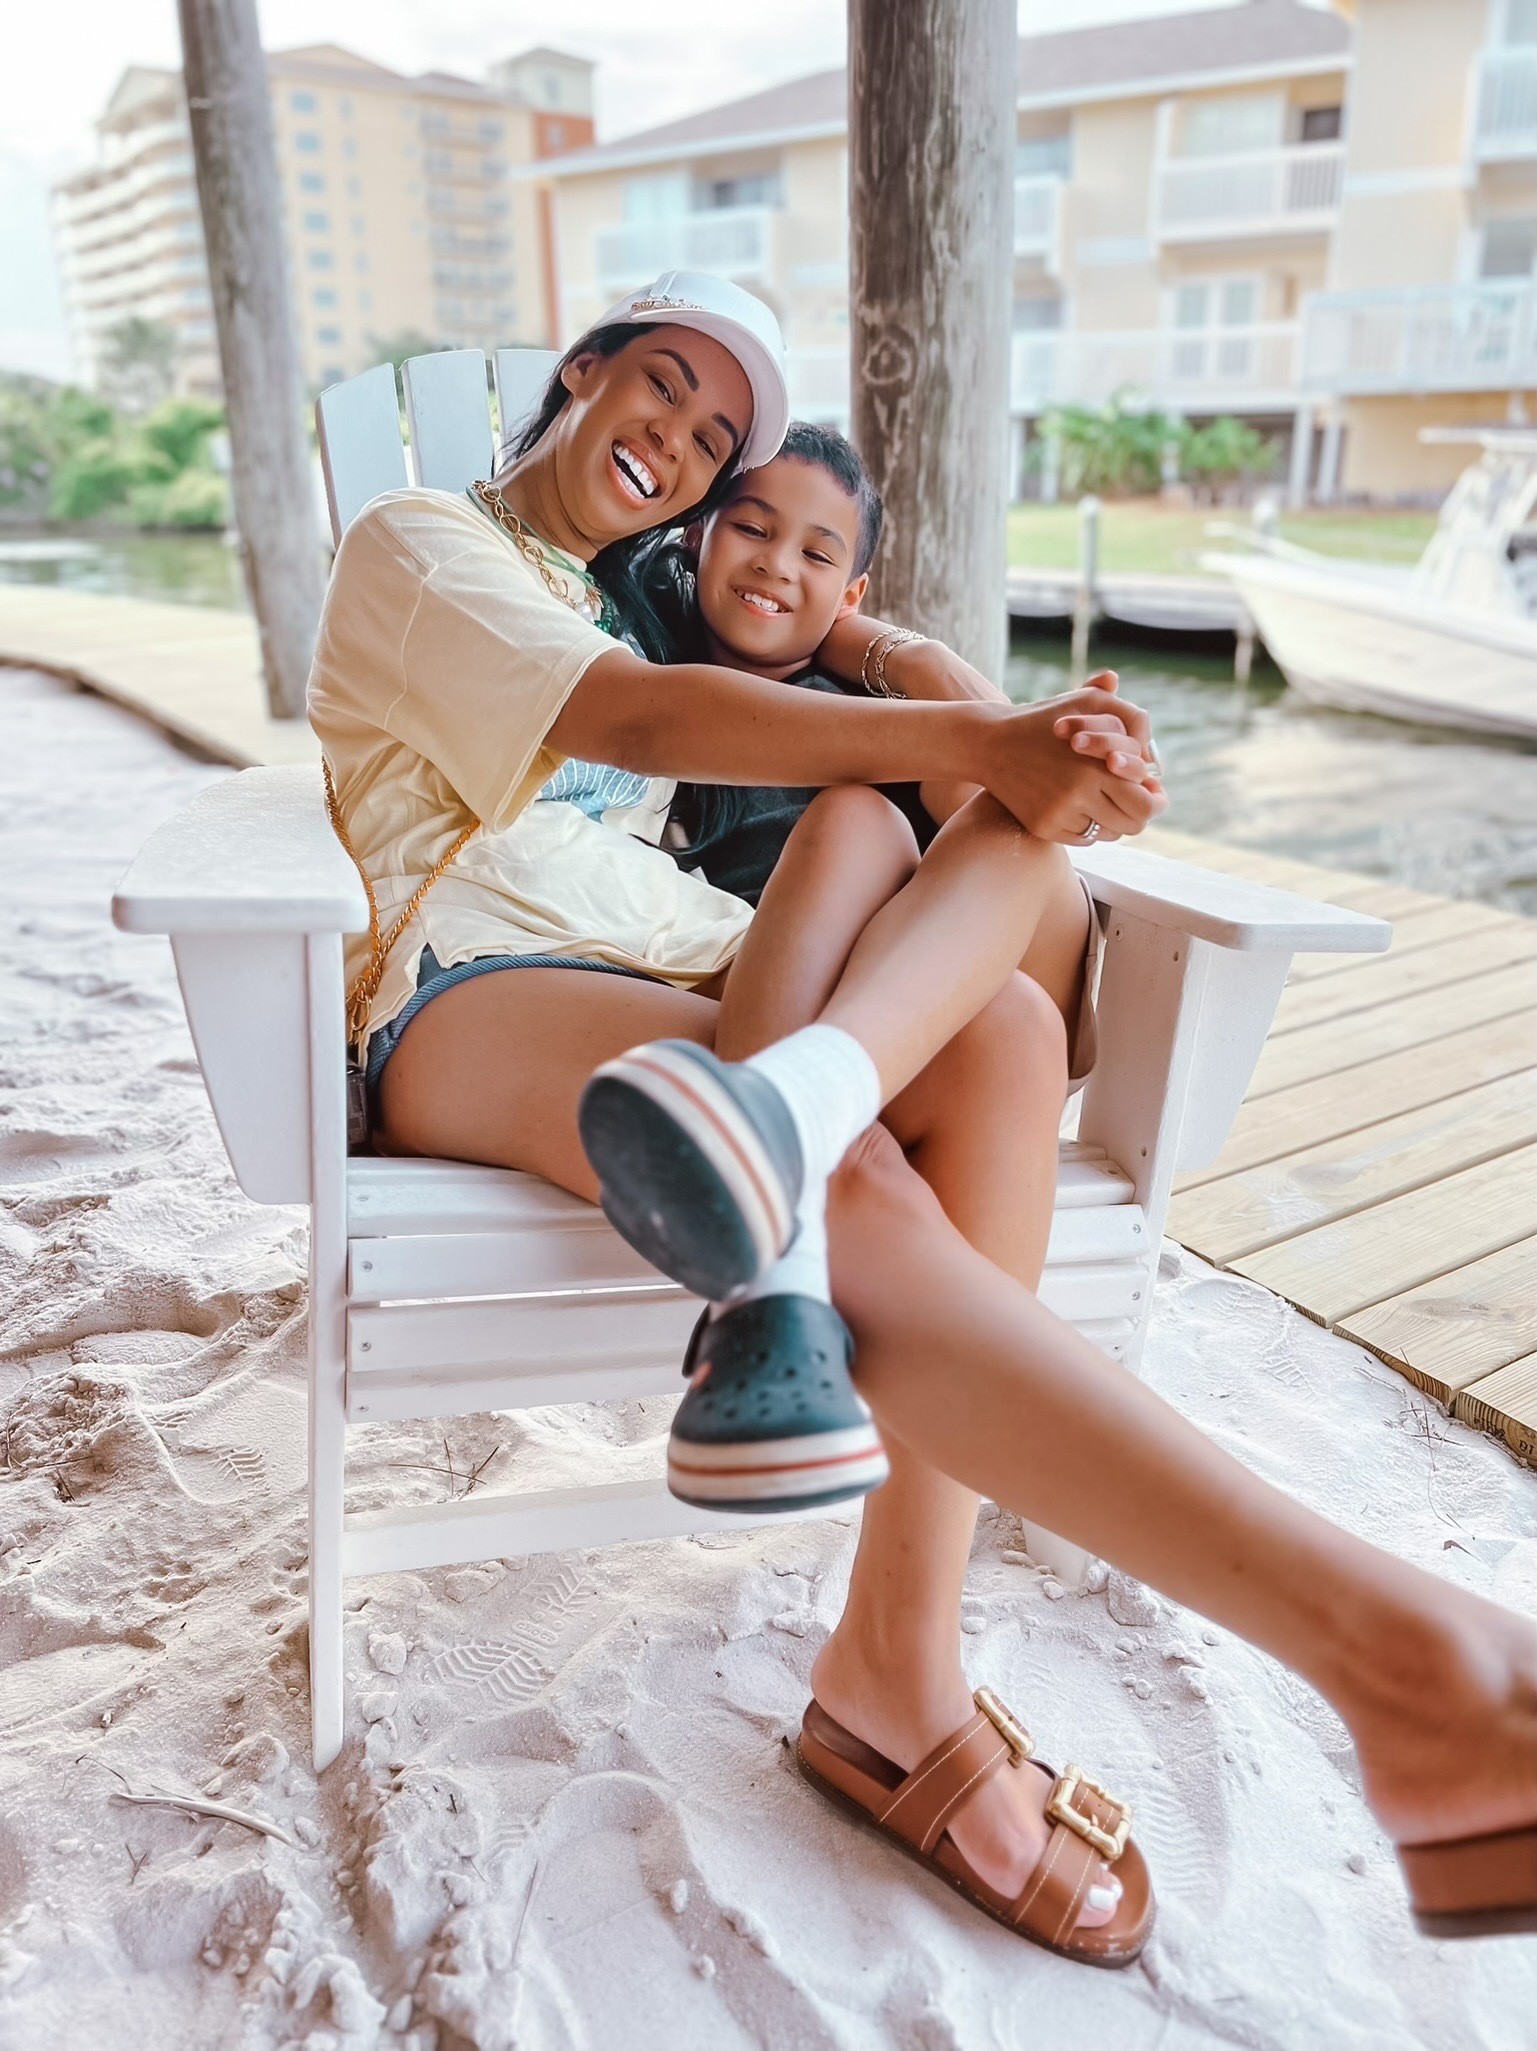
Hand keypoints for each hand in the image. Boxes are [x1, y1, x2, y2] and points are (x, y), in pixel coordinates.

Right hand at [976, 688, 1165, 843]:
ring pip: (1109, 834)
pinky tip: (1081, 806)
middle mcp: (1079, 795)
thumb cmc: (1045, 719)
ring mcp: (1059, 815)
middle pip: (1132, 825)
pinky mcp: (1043, 827)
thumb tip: (1151, 753)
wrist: (990, 743)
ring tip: (1107, 799)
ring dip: (1114, 819)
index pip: (1146, 804)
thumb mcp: (1087, 703)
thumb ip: (1128, 718)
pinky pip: (1083, 838)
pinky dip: (1088, 826)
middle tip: (1136, 799)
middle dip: (1140, 812)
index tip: (1152, 791)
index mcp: (1097, 766)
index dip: (1155, 799)